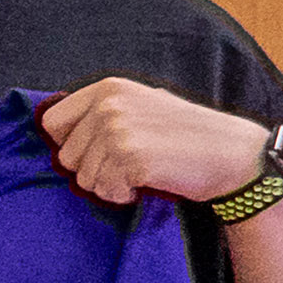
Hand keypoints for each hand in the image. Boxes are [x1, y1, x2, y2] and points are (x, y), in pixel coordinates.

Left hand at [41, 79, 275, 207]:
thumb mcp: (142, 104)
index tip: (93, 151)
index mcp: (108, 88)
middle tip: (127, 164)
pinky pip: (105, 191)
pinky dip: (123, 195)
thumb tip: (54, 130)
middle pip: (66, 156)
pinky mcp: (129, 159)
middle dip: (92, 168)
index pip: (52, 122)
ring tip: (140, 171)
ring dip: (109, 184)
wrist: (230, 153)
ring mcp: (118, 132)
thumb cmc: (185, 133)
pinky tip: (147, 182)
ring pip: (84, 178)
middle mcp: (109, 106)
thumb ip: (102, 111)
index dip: (68, 143)